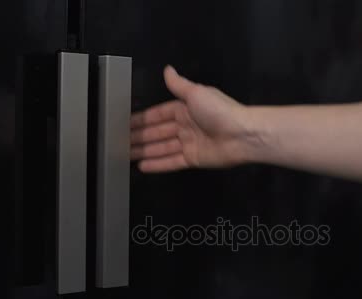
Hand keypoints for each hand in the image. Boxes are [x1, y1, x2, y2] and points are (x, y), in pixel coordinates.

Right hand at [130, 66, 257, 171]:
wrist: (242, 134)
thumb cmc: (218, 111)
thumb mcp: (196, 93)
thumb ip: (179, 84)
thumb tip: (167, 69)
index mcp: (186, 108)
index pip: (159, 114)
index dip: (142, 119)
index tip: (125, 123)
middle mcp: (186, 125)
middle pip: (158, 132)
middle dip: (140, 136)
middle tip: (119, 142)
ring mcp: (189, 143)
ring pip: (162, 147)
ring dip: (145, 150)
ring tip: (125, 155)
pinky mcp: (193, 159)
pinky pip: (172, 161)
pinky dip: (158, 164)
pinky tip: (142, 166)